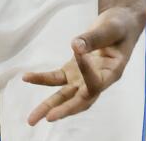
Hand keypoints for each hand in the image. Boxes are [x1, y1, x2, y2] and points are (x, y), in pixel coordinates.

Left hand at [23, 6, 145, 124]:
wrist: (117, 25)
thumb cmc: (119, 27)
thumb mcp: (111, 29)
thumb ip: (94, 38)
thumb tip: (75, 45)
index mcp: (112, 73)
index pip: (96, 82)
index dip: (86, 71)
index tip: (78, 50)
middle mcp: (97, 81)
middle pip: (80, 100)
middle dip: (64, 110)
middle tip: (49, 118)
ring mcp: (83, 78)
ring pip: (65, 96)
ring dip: (48, 106)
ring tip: (32, 119)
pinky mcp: (72, 71)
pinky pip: (56, 79)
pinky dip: (41, 79)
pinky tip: (26, 77)